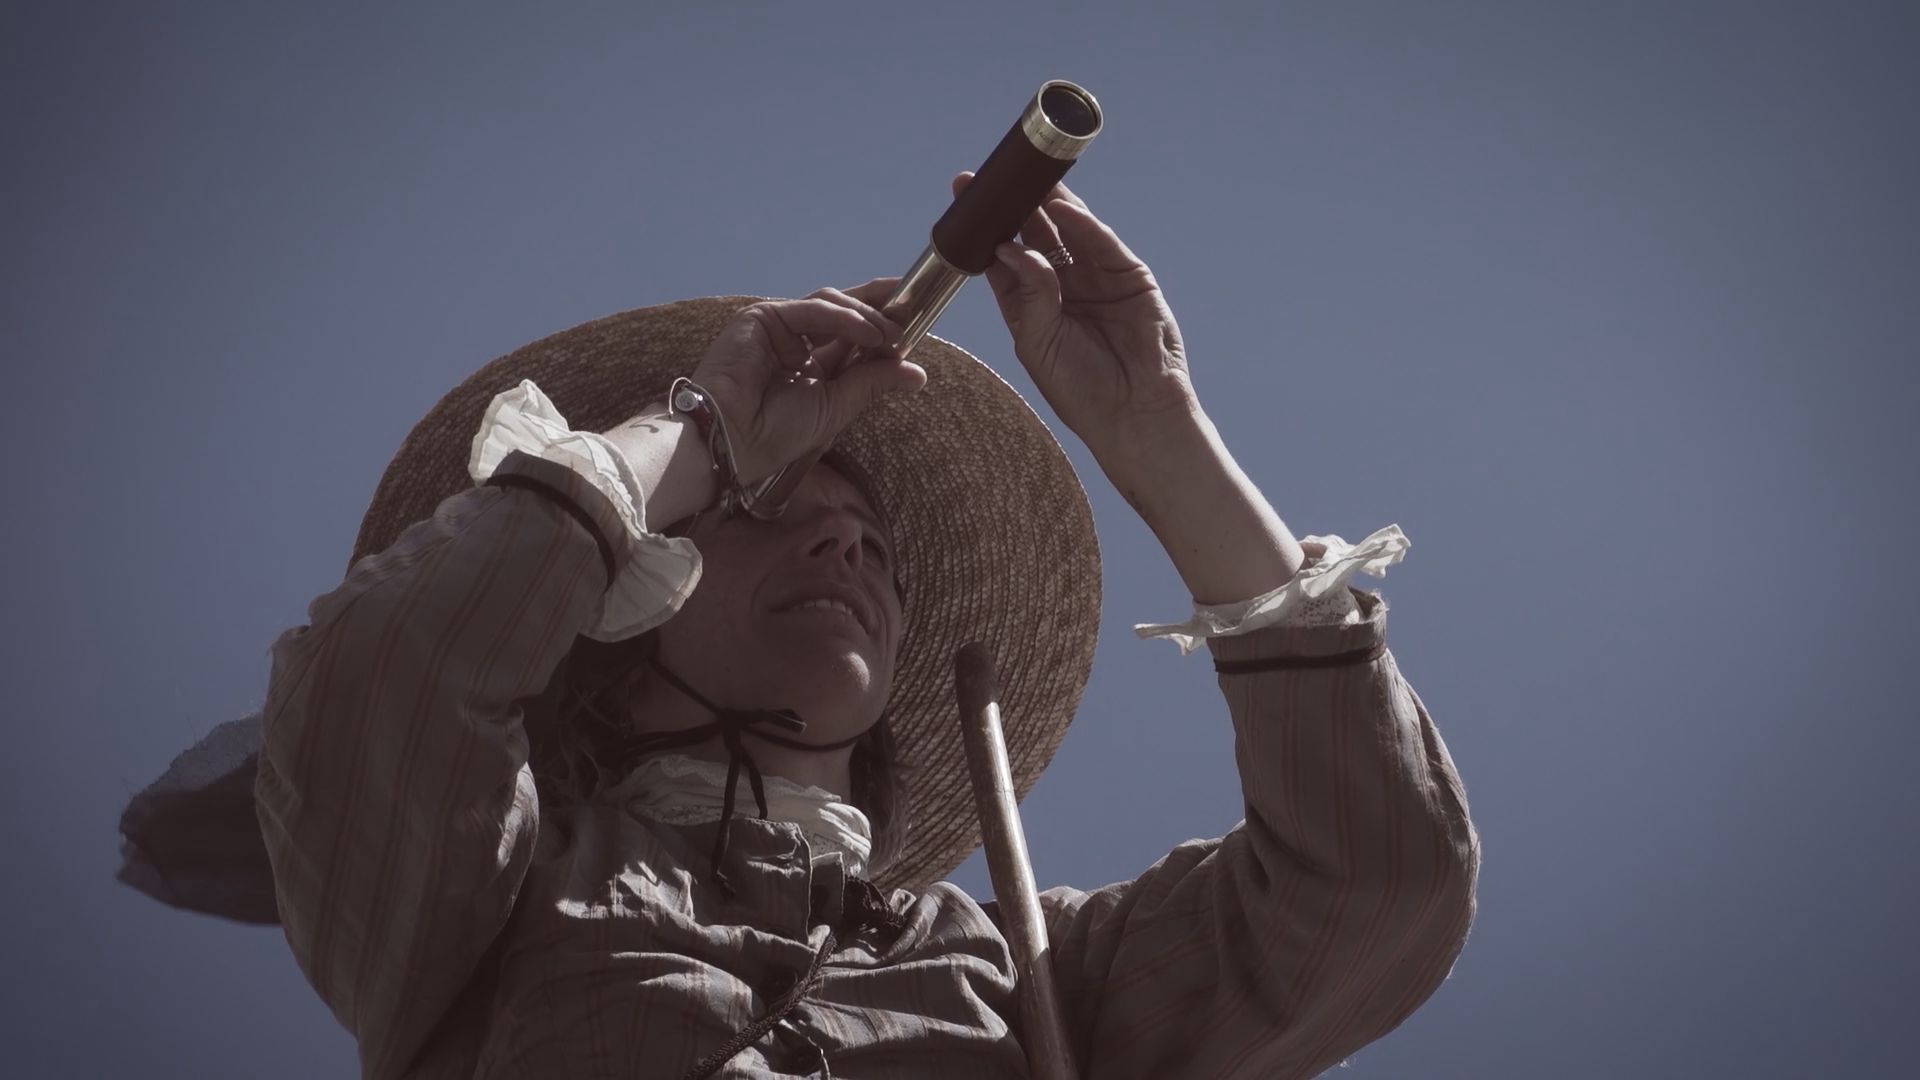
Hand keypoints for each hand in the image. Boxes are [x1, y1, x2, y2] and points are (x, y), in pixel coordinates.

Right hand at [691, 280, 926, 484]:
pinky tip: (871, 334)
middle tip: (915, 309)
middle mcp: (796, 342)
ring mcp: (778, 327)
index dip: (883, 327)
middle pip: (845, 311)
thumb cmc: (775, 434)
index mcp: (811, 366)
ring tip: (894, 336)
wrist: (731, 442)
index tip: (917, 323)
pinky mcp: (763, 317)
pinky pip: (813, 309)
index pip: (852, 336)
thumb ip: (872, 383)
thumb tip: (917, 373)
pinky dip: (845, 318)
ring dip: (868, 317)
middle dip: (881, 307)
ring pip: (832, 305)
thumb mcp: (837, 408)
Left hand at [955, 172, 1199, 455]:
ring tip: (1026, 180)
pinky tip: (1064, 209)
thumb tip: (1011, 249)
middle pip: (1035, 236)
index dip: (985, 229)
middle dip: (1014, 208)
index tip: (966, 199)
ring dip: (1048, 205)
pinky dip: (1084, 224)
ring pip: (1069, 231)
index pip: (1004, 257)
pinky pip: (1102, 243)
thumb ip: (1028, 294)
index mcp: (1031, 305)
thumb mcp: (1040, 342)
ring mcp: (1096, 278)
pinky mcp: (1129, 275)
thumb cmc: (1080, 389)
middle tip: (991, 179)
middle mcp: (1062, 286)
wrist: (1134, 412)